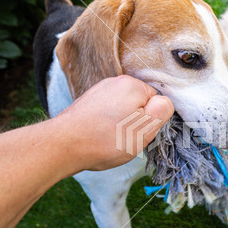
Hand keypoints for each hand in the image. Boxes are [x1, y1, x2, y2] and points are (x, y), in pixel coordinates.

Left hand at [57, 75, 173, 170]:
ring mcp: (98, 91)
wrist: (63, 145)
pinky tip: (100, 136)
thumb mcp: (145, 129)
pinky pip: (107, 113)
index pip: (156, 101)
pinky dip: (107, 125)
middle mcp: (114, 82)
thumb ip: (162, 111)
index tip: (139, 132)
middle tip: (126, 138)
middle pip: (139, 104)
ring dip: (121, 124)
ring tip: (110, 139)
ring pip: (122, 110)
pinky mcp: (87, 103)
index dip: (151, 120)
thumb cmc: (107, 139)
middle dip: (136, 122)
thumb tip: (164, 102)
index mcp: (132, 85)